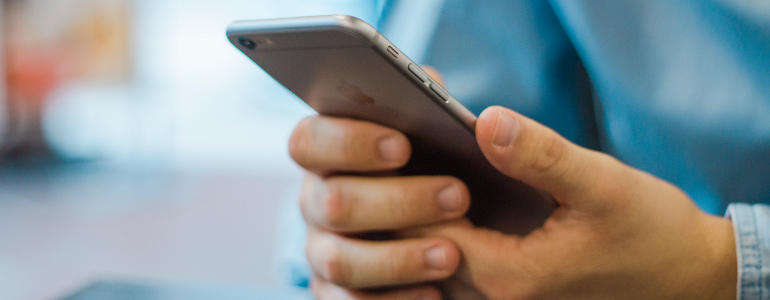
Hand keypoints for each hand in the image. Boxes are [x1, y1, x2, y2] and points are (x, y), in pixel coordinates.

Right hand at [291, 115, 466, 298]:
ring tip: (451, 255)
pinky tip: (435, 294)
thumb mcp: (451, 130)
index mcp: (327, 149)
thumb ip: (467, 119)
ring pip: (339, 261)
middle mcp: (316, 199)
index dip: (348, 143)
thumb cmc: (441, 157)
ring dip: (396, 260)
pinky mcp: (336, 292)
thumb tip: (494, 125)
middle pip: (330, 202)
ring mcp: (322, 249)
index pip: (309, 142)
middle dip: (396, 202)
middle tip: (458, 196)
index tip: (403, 148)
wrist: (460, 214)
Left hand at [404, 106, 737, 298]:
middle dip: (410, 203)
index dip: (410, 187)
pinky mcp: (514, 296)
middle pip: (423, 251)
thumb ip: (540, 156)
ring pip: (437, 263)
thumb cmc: (652, 233)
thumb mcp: (601, 184)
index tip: (407, 146)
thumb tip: (484, 121)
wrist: (689, 277)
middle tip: (407, 154)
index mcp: (510, 277)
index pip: (427, 232)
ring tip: (428, 172)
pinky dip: (449, 236)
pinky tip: (459, 199)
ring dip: (426, 222)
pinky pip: (460, 269)